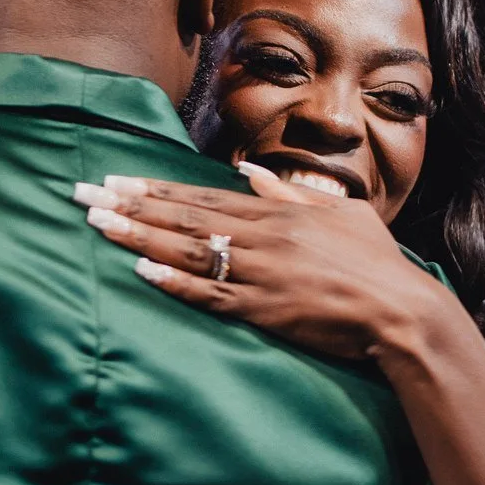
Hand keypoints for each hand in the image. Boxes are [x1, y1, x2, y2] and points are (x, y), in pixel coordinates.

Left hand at [76, 164, 450, 359]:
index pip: (201, 196)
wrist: (402, 311)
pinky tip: (141, 271)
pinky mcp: (263, 310)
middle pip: (182, 218)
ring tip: (97, 226)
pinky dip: (174, 282)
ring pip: (187, 251)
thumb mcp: (340, 213)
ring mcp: (260, 273)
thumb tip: (248, 172)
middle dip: (128, 205)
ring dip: (138, 236)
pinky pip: (210, 294)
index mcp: (276, 213)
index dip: (153, 188)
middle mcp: (261, 237)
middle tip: (83, 196)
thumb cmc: (375, 264)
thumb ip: (290, 192)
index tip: (114, 180)